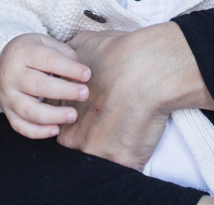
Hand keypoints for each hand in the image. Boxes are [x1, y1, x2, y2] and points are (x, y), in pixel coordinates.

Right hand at [0, 33, 90, 138]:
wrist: (1, 61)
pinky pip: (20, 126)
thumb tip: (80, 73)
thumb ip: (63, 54)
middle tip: (84, 94)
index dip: (69, 68)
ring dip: (53, 116)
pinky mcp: (7, 112)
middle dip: (64, 91)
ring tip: (73, 115)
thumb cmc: (31, 52)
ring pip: (29, 110)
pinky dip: (37, 132)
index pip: (47, 60)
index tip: (87, 74)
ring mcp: (7, 96)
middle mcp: (12, 75)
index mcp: (23, 53)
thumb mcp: (45, 42)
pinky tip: (56, 130)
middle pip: (38, 85)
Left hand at [56, 23, 213, 168]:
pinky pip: (127, 167)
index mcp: (64, 113)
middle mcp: (76, 137)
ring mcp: (99, 152)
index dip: (85, 118)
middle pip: (83, 144)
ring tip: (131, 127)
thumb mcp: (81, 45)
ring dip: (115, 148)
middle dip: (97, 136)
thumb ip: (67, 58)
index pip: (66, 125)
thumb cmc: (118, 53)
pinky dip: (134, 156)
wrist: (150, 66)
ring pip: (103, 158)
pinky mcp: (124, 162)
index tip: (100, 108)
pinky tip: (142, 136)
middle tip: (116, 118)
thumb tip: (64, 55)